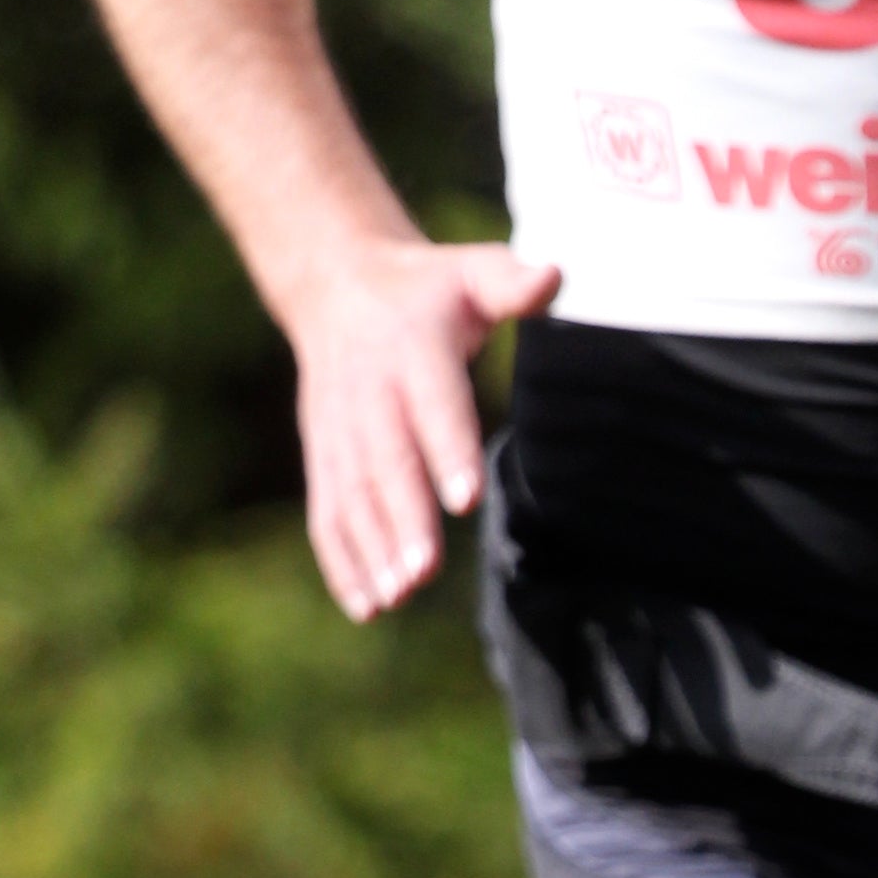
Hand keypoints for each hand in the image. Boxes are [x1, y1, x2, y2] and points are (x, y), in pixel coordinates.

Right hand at [285, 235, 561, 621]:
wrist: (339, 284)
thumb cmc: (429, 288)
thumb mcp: (470, 269)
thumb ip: (511, 281)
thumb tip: (554, 276)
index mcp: (410, 346)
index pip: (431, 401)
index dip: (445, 447)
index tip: (466, 497)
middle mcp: (367, 391)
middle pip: (384, 460)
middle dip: (403, 517)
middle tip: (425, 571)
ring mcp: (338, 427)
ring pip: (352, 493)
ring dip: (372, 548)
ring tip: (398, 597)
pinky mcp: (324, 455)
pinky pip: (328, 511)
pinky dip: (342, 560)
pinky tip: (366, 607)